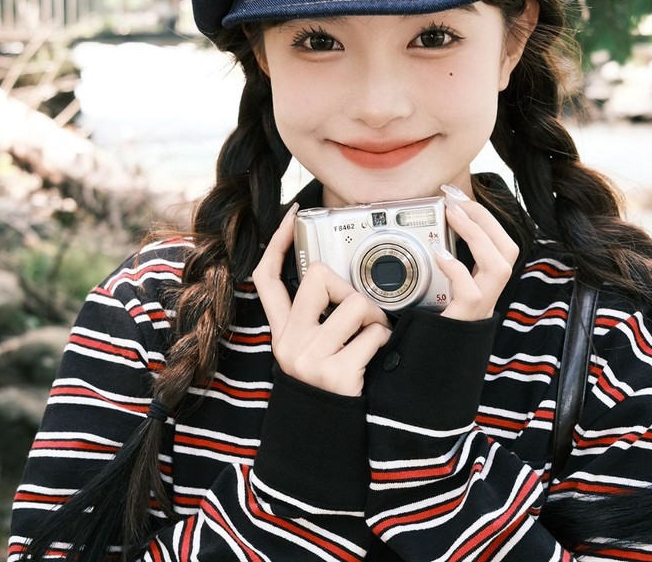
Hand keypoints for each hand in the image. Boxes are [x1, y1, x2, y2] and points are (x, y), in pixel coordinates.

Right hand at [252, 205, 392, 396]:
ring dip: (376, 319)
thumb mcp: (309, 349)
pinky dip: (384, 341)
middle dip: (348, 288)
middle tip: (361, 314)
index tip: (293, 215)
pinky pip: (374, 334)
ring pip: (355, 303)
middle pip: (317, 277)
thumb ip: (316, 318)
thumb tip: (338, 278)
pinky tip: (377, 358)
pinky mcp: (335, 374)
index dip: (276, 242)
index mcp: (282, 331)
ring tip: (374, 339)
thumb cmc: (328, 384)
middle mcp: (289, 341)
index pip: (267, 277)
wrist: (325, 437)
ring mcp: (309, 358)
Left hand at [434, 185, 519, 321]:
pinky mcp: (464, 321)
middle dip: (485, 219)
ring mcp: (480, 310)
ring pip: (500, 267)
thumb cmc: (427, 326)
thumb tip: (422, 232)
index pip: (500, 243)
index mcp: (483, 285)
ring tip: (453, 217)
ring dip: (478, 236)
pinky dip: (457, 269)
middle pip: (509, 250)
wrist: (425, 366)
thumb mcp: (435, 289)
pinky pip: (471, 293)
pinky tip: (439, 255)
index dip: (484, 216)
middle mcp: (488, 296)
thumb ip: (438, 266)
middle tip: (456, 200)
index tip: (456, 195)